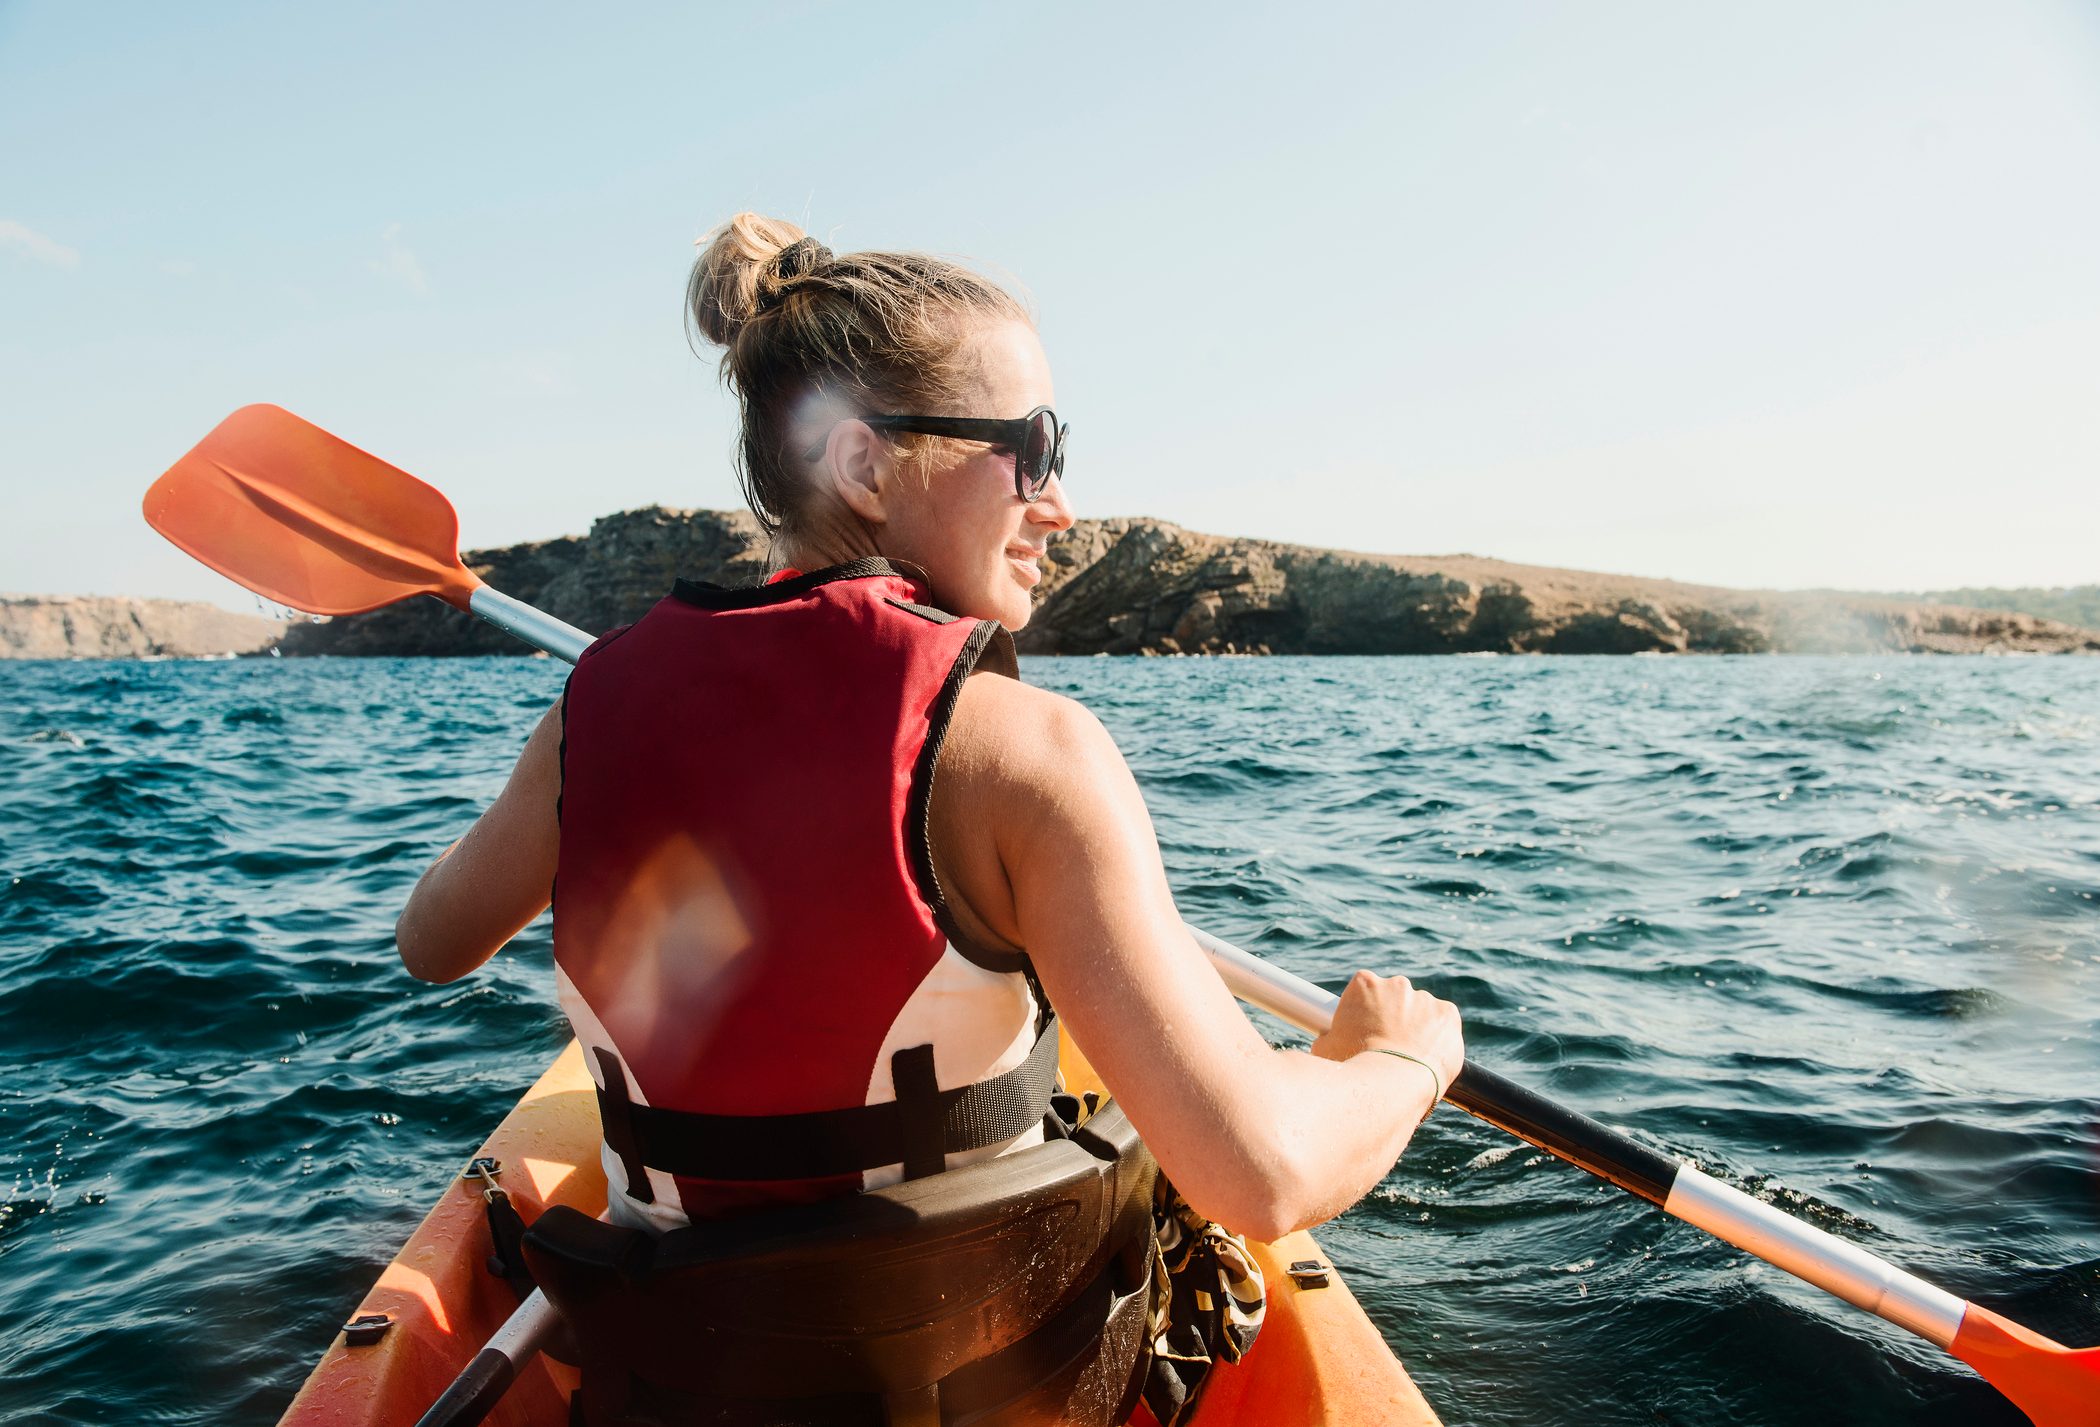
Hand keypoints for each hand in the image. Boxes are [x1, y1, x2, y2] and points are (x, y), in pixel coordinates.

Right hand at [1311, 970, 1464, 1098]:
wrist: (1390, 1084)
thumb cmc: (1353, 1066)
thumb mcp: (1326, 1048)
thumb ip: (1329, 1036)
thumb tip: (1325, 1042)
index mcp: (1363, 984)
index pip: (1364, 990)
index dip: (1364, 1011)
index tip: (1364, 1030)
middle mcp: (1396, 984)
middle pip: (1395, 997)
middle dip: (1392, 1017)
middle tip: (1386, 1045)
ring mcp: (1424, 998)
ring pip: (1421, 1010)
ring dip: (1416, 1027)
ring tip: (1409, 1057)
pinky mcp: (1448, 1014)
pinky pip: (1444, 1022)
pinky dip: (1440, 1035)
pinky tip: (1429, 1055)